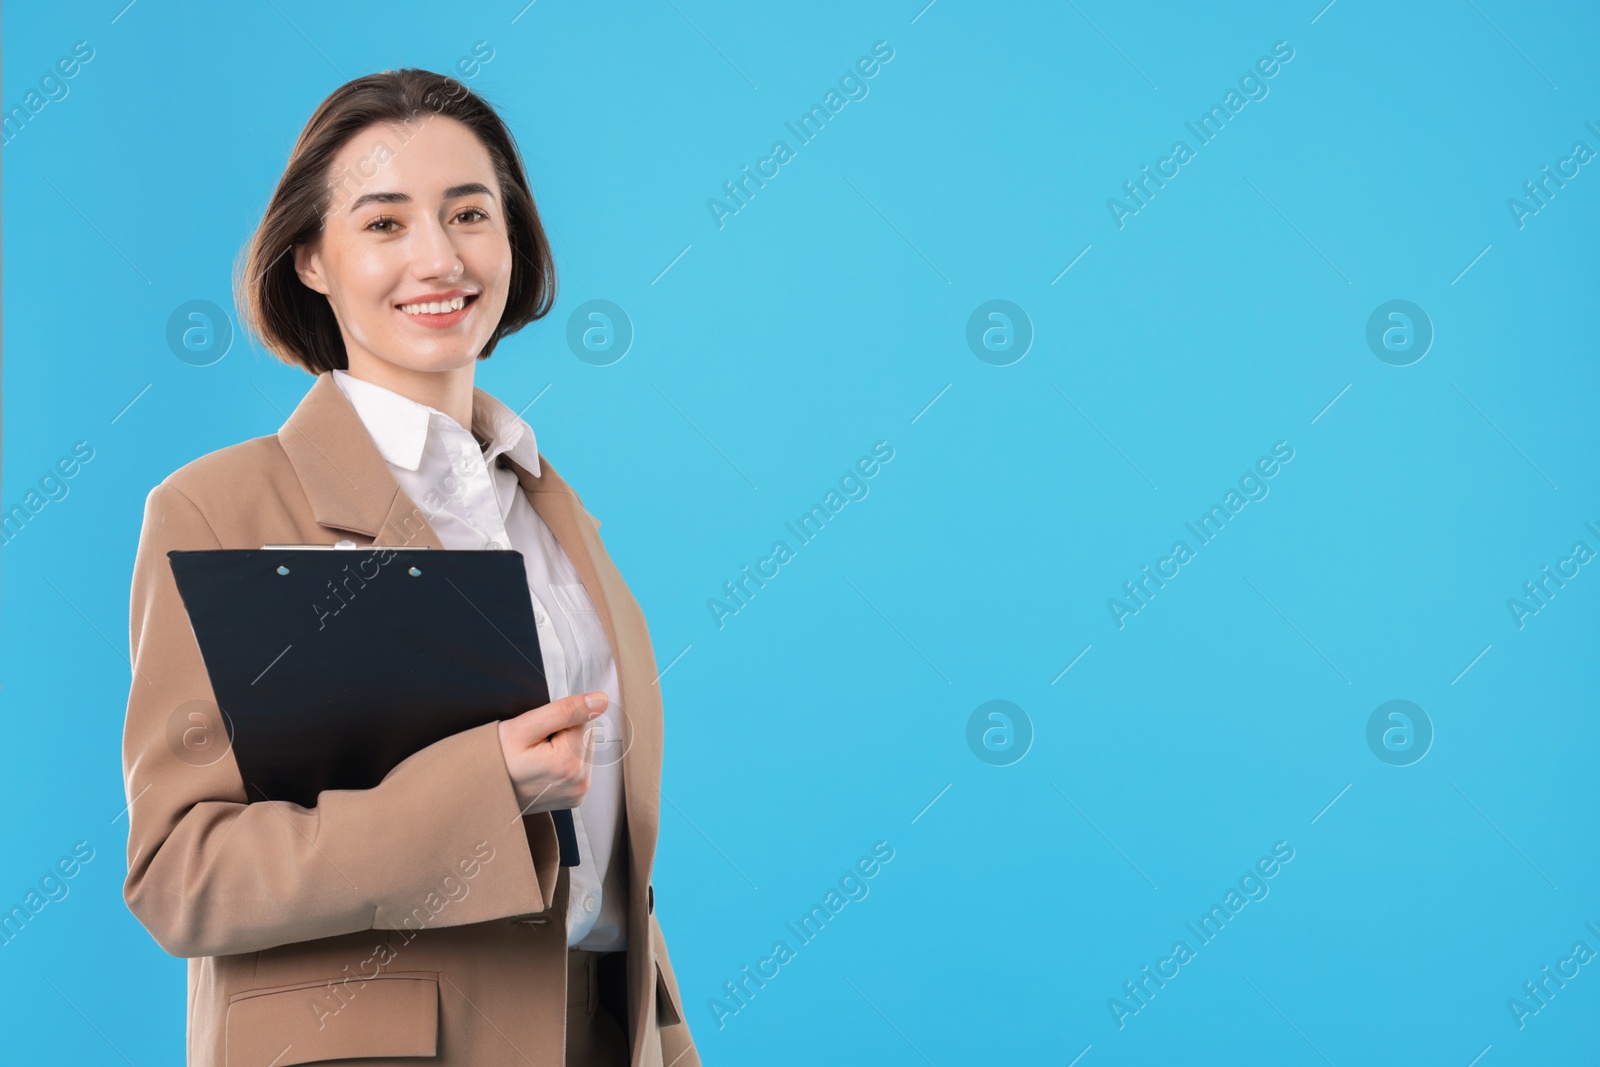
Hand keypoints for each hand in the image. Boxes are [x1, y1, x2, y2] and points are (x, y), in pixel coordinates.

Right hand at [497, 691, 606, 813]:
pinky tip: (542, 768)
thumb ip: (565, 711)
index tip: (536, 734)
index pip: (582, 719)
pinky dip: (563, 762)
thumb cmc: (495, 759)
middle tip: (533, 746)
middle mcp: (580, 783)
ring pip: (582, 749)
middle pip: (585, 735)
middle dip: (562, 733)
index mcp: (571, 763)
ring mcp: (578, 793)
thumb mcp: (524, 727)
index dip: (557, 719)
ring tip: (535, 758)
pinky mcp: (574, 797)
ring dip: (563, 747)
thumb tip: (601, 700)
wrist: (477, 791)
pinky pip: (577, 766)